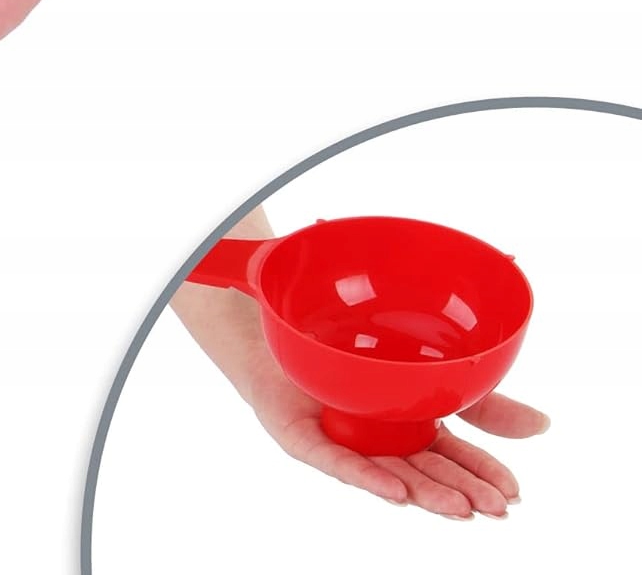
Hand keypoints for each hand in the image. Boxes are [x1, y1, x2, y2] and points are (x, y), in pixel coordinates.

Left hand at [245, 353, 548, 517]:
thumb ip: (483, 400)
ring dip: (425, 493)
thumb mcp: (429, 366)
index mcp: (409, 424)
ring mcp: (343, 439)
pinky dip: (366, 475)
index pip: (454, 456)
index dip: (483, 475)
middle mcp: (379, 438)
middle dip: (462, 491)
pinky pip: (335, 459)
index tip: (513, 493)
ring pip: (388, 473)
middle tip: (495, 508)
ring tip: (460, 509)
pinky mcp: (304, 437)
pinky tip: (395, 491)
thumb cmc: (351, 345)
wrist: (279, 314)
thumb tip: (543, 425)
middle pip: (426, 471)